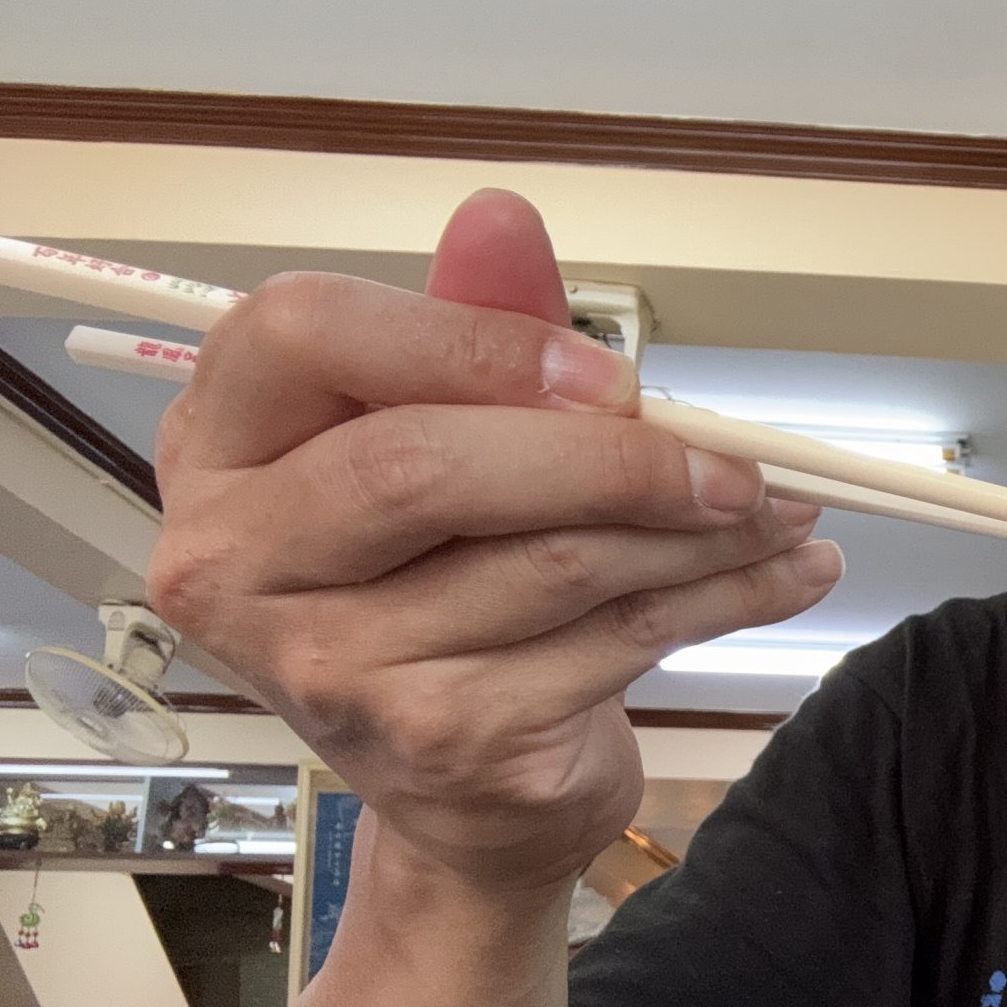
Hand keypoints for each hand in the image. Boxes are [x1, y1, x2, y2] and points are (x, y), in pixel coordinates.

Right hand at [150, 189, 842, 892]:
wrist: (465, 791)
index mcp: (220, 453)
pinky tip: (785, 573)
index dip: (471, 340)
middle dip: (610, 453)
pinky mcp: (448, 741)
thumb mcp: (446, 445)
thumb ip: (472, 330)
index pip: (305, 335)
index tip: (609, 376)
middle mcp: (241, 565)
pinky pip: (617, 641)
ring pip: (550, 561)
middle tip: (733, 458)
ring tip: (786, 506)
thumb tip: (501, 216)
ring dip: (701, 530)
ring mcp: (337, 667)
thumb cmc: (442, 591)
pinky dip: (726, 599)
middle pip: (423, 465)